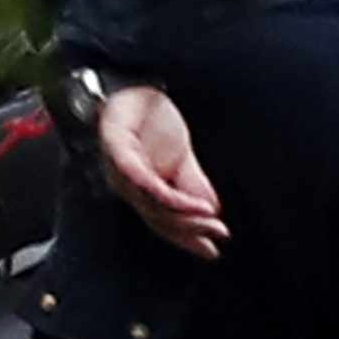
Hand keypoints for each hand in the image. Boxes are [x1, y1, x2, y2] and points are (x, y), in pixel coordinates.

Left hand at [93, 83, 227, 260]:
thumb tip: (213, 210)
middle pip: (158, 218)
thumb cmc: (153, 119)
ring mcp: (122, 170)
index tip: (212, 250)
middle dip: (190, 230)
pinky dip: (172, 195)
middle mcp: (129, 184)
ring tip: (212, 220)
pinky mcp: (120, 152)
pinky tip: (194, 201)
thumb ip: (193, 184)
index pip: (164, 221)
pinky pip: (146, 181)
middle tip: (218, 235)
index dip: (188, 238)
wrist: (135, 88)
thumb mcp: (183, 155)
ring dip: (185, 216)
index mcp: (143, 187)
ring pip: (152, 204)